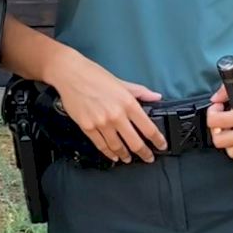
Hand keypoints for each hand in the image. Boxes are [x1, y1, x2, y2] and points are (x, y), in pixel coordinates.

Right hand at [47, 49, 164, 163]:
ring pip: (118, 147)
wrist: (70, 74)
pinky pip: (101, 145)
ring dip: (125, 155)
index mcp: (128, 103)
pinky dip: (109, 153)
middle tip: (148, 158)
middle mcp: (116, 115)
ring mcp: (101, 123)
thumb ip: (140, 92)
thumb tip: (156, 97)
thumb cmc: (95, 75)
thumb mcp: (121, 82)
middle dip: (144, 153)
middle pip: (135, 142)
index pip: (148, 127)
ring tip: (129, 158)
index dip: (157, 140)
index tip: (161, 145)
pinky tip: (114, 156)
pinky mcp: (87, 127)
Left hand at [207, 52, 232, 158]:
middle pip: (220, 142)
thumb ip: (228, 89)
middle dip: (216, 130)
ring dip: (228, 141)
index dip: (211, 112)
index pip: (214, 122)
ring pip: (232, 152)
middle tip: (221, 119)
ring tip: (231, 128)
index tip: (217, 107)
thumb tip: (217, 97)